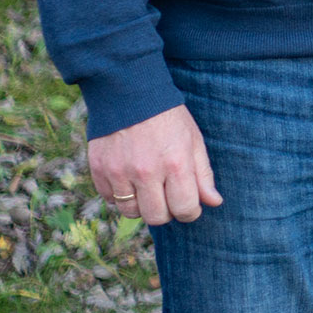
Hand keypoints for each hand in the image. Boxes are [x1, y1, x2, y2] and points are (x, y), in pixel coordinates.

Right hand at [86, 105, 221, 225]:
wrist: (130, 95)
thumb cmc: (169, 118)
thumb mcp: (193, 141)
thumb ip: (203, 174)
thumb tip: (214, 202)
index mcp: (176, 164)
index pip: (184, 208)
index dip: (190, 212)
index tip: (189, 205)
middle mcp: (146, 172)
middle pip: (156, 217)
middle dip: (166, 212)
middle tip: (168, 197)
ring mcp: (119, 172)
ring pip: (131, 212)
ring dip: (142, 206)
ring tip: (148, 187)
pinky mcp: (99, 171)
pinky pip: (109, 200)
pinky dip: (120, 196)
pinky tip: (129, 180)